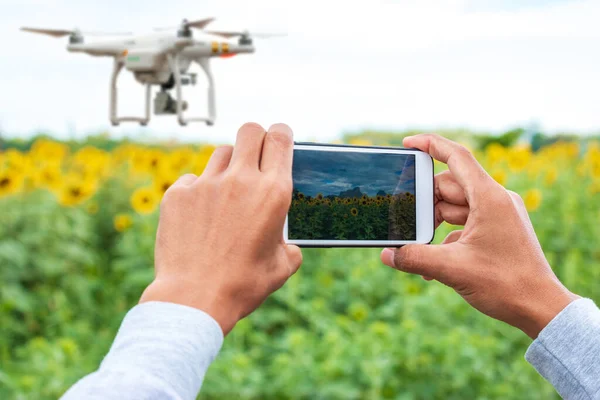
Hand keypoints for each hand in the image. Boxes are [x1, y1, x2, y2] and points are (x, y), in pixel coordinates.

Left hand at [140, 122, 302, 334]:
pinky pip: (193, 179)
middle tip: (254, 157)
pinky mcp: (178, 194)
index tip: (279, 138)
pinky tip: (200, 215)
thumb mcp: (281, 268)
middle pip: (249, 130)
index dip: (281, 134)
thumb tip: (287, 245)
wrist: (194, 298)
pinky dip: (199, 191)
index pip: (280, 138)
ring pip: (221, 152)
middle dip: (255, 138)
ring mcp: (206, 184)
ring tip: (226, 192)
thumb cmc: (242, 285)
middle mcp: (241, 180)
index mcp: (273, 193)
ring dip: (229, 165)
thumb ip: (289, 247)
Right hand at [380, 134, 578, 338]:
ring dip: (432, 225)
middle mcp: (495, 201)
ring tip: (416, 247)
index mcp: (489, 198)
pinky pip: (464, 225)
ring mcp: (498, 216)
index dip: (430, 145)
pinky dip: (445, 238)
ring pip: (454, 208)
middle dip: (423, 203)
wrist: (540, 308)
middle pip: (449, 187)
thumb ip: (415, 258)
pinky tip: (431, 263)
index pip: (457, 157)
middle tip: (401, 220)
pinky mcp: (497, 231)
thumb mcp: (453, 269)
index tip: (407, 143)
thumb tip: (387, 254)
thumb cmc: (506, 284)